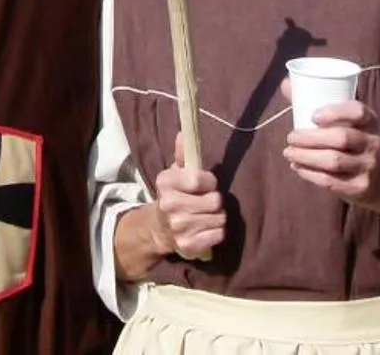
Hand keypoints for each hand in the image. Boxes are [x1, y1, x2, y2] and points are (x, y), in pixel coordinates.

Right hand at [150, 133, 225, 258]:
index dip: (209, 181)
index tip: (206, 184)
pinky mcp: (188, 246)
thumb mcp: (175, 173)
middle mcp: (169, 206)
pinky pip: (218, 235)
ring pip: (220, 218)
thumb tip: (184, 133)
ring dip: (217, 216)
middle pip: (215, 201)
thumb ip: (183, 154)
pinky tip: (206, 228)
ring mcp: (178, 228)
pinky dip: (216, 232)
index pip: (198, 179)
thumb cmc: (174, 195)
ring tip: (206, 215)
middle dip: (215, 200)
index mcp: (166, 183)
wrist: (159, 228)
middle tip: (206, 202)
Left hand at [281, 98, 379, 203]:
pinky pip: (332, 181)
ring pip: (334, 161)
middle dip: (311, 138)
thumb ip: (317, 101)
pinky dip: (310, 174)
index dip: (335, 112)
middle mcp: (372, 142)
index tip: (312, 115)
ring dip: (306, 157)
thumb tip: (286, 84)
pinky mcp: (359, 187)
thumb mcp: (347, 120)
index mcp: (370, 120)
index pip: (358, 112)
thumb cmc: (353, 139)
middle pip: (342, 138)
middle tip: (290, 137)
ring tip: (288, 153)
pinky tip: (297, 167)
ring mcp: (368, 166)